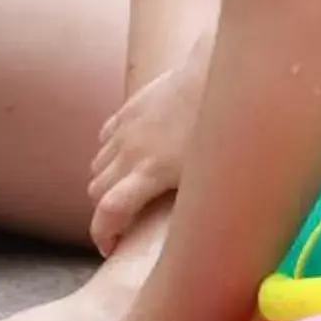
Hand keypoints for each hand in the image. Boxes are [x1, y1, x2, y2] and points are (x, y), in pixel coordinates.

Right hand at [88, 52, 205, 253]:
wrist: (215, 73)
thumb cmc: (224, 127)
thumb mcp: (214, 174)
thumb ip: (201, 202)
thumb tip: (206, 232)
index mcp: (150, 172)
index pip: (108, 212)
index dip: (102, 235)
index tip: (111, 248)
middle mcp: (131, 152)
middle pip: (96, 190)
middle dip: (105, 210)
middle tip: (126, 221)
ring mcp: (127, 129)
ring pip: (97, 165)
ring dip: (105, 181)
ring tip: (129, 188)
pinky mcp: (130, 109)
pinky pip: (105, 137)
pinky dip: (109, 152)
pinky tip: (128, 154)